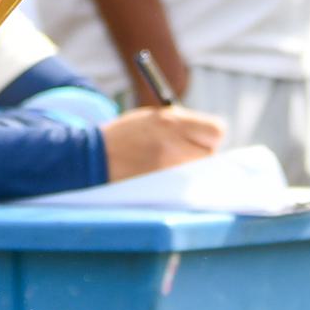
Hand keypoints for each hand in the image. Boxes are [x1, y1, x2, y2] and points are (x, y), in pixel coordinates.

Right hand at [103, 104, 225, 179]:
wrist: (93, 158)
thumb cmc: (126, 136)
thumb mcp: (154, 118)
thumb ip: (183, 125)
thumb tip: (213, 137)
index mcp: (171, 122)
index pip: (216, 131)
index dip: (209, 134)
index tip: (198, 137)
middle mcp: (173, 147)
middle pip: (210, 155)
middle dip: (199, 153)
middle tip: (181, 153)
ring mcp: (168, 171)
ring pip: (198, 174)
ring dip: (189, 171)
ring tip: (165, 165)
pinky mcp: (162, 191)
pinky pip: (184, 189)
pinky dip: (178, 186)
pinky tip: (160, 179)